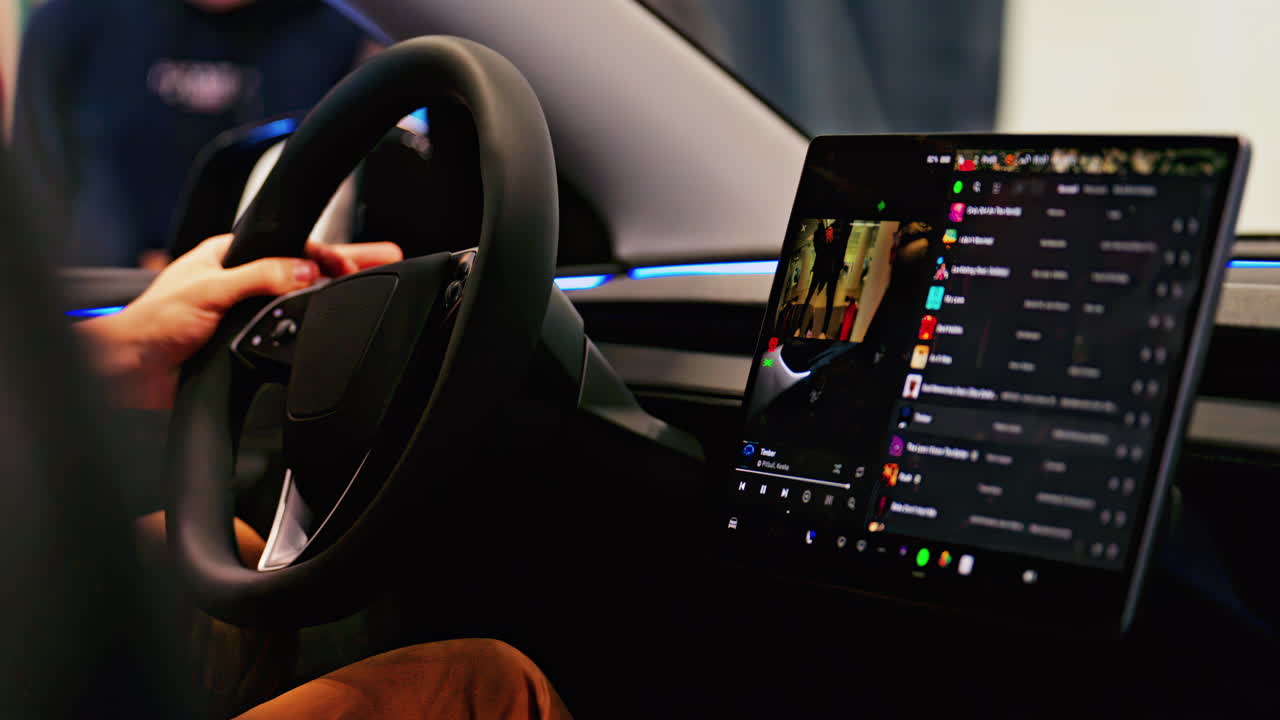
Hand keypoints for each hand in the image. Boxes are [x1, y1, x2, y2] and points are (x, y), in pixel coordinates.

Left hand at [79, 234, 402, 408]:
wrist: (131, 370)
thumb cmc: (152, 323)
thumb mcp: (211, 290)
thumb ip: (260, 277)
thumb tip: (305, 270)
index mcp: (229, 255)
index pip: (290, 246)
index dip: (327, 254)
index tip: (358, 262)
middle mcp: (239, 280)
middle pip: (302, 268)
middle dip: (343, 264)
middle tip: (385, 260)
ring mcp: (244, 311)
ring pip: (296, 299)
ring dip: (328, 295)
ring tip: (369, 287)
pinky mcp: (244, 341)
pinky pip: (285, 331)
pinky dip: (308, 328)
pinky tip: (330, 328)